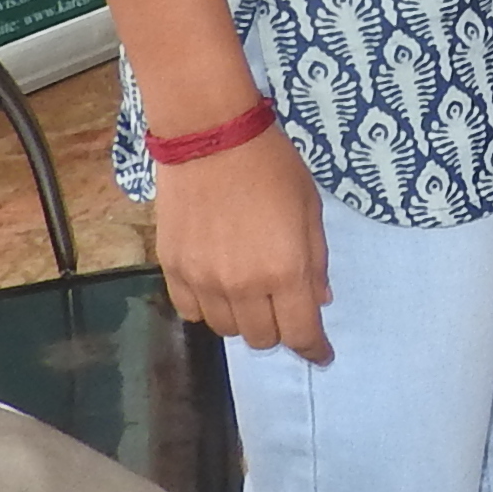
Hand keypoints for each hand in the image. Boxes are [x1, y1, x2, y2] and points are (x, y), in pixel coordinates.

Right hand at [153, 124, 331, 360]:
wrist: (210, 136)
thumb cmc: (272, 166)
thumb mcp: (311, 210)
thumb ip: (316, 261)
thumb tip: (319, 300)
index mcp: (286, 271)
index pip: (301, 333)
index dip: (314, 350)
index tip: (320, 355)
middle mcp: (243, 286)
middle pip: (263, 338)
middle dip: (280, 328)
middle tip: (282, 304)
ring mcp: (203, 280)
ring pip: (225, 330)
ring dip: (243, 319)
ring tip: (249, 290)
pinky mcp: (172, 269)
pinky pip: (190, 312)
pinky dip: (208, 309)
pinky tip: (217, 286)